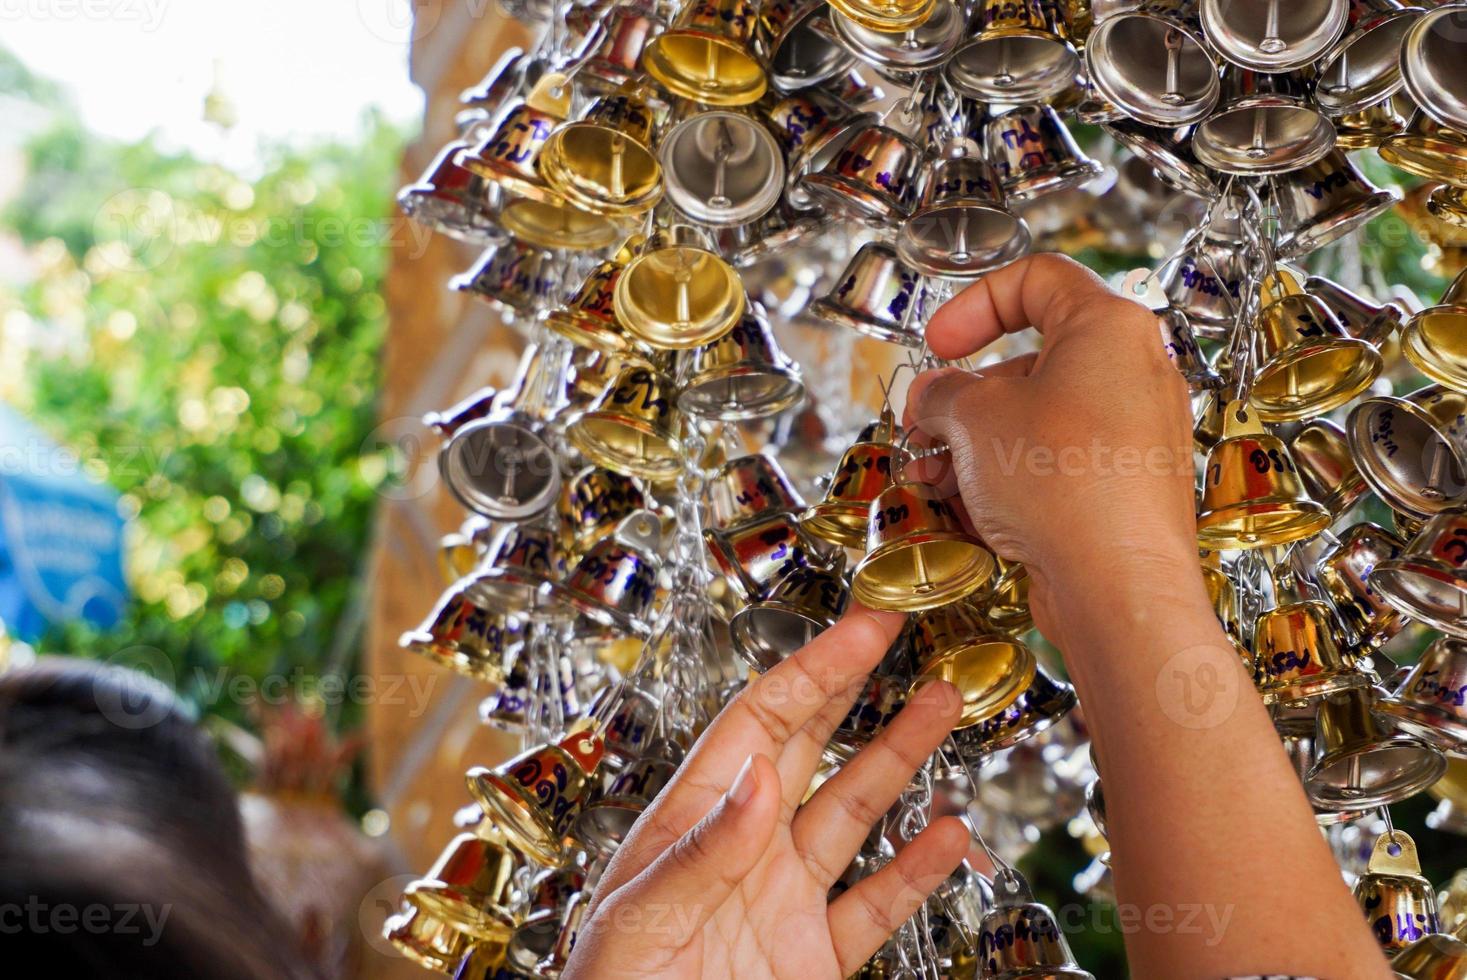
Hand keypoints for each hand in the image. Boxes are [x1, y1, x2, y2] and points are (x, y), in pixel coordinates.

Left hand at [562, 608, 968, 979]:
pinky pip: (875, 907)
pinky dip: (916, 871)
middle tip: (901, 637)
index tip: (864, 629)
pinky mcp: (814, 959)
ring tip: (940, 707)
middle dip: (855, 689)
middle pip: (808, 748)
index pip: (758, 725)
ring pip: (853, 815)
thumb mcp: (637, 923)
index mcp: (690, 827)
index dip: (814, 670)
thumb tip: (756, 776)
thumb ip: (699, 854)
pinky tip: (948, 835)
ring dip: (899, 761)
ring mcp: (781, 903)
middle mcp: (742, 853)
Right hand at [904, 254, 1197, 638]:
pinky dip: (1009, 479)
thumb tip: (932, 396)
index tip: (938, 341)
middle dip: (963, 396)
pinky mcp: (1125, 490)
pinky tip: (964, 508)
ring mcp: (1134, 436)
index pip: (1038, 279)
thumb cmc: (1063, 485)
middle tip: (922, 424)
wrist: (1117, 586)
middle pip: (1031, 363)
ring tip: (930, 477)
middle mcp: (1134, 375)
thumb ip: (941, 392)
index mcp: (1109, 329)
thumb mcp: (973, 418)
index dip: (974, 303)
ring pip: (1038, 421)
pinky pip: (1056, 467)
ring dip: (974, 444)